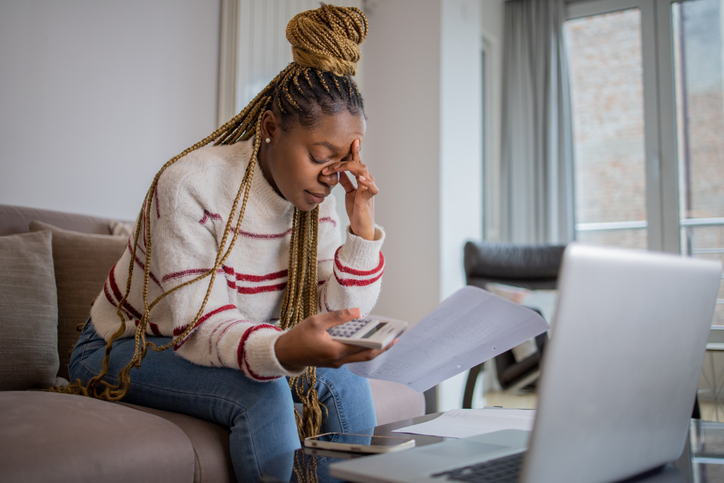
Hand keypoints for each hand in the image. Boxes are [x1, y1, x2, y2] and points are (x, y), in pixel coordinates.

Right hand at [274, 308, 396, 370]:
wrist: (283, 353)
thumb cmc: (298, 337)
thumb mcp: (316, 321)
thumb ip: (338, 317)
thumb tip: (357, 312)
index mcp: (336, 351)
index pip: (365, 349)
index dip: (381, 344)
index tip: (393, 337)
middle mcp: (339, 360)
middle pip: (367, 355)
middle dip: (382, 347)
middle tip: (395, 337)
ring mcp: (336, 362)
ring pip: (360, 356)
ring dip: (371, 346)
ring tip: (382, 334)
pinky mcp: (333, 361)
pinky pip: (351, 355)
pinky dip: (360, 346)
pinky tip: (363, 336)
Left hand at [321, 139, 377, 240]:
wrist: (361, 227)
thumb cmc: (356, 210)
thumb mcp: (348, 192)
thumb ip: (345, 181)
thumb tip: (338, 171)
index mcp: (361, 180)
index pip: (357, 163)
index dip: (355, 151)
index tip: (352, 141)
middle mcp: (367, 182)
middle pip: (359, 164)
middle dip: (343, 162)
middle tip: (329, 166)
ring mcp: (369, 189)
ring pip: (363, 172)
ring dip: (350, 167)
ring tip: (338, 167)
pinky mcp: (369, 199)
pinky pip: (371, 188)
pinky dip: (366, 182)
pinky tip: (360, 178)